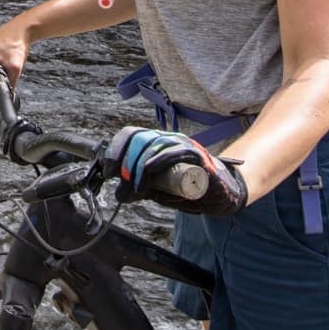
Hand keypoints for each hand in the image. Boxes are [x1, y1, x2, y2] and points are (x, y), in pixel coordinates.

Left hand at [97, 126, 247, 216]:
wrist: (221, 195)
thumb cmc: (188, 189)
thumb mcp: (158, 190)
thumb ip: (139, 188)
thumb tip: (118, 193)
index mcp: (157, 143)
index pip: (131, 134)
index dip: (116, 149)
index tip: (108, 170)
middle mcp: (169, 139)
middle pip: (140, 139)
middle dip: (126, 161)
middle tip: (122, 181)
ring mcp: (184, 145)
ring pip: (155, 144)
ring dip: (139, 166)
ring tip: (137, 187)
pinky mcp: (198, 156)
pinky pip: (176, 152)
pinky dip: (159, 159)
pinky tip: (148, 171)